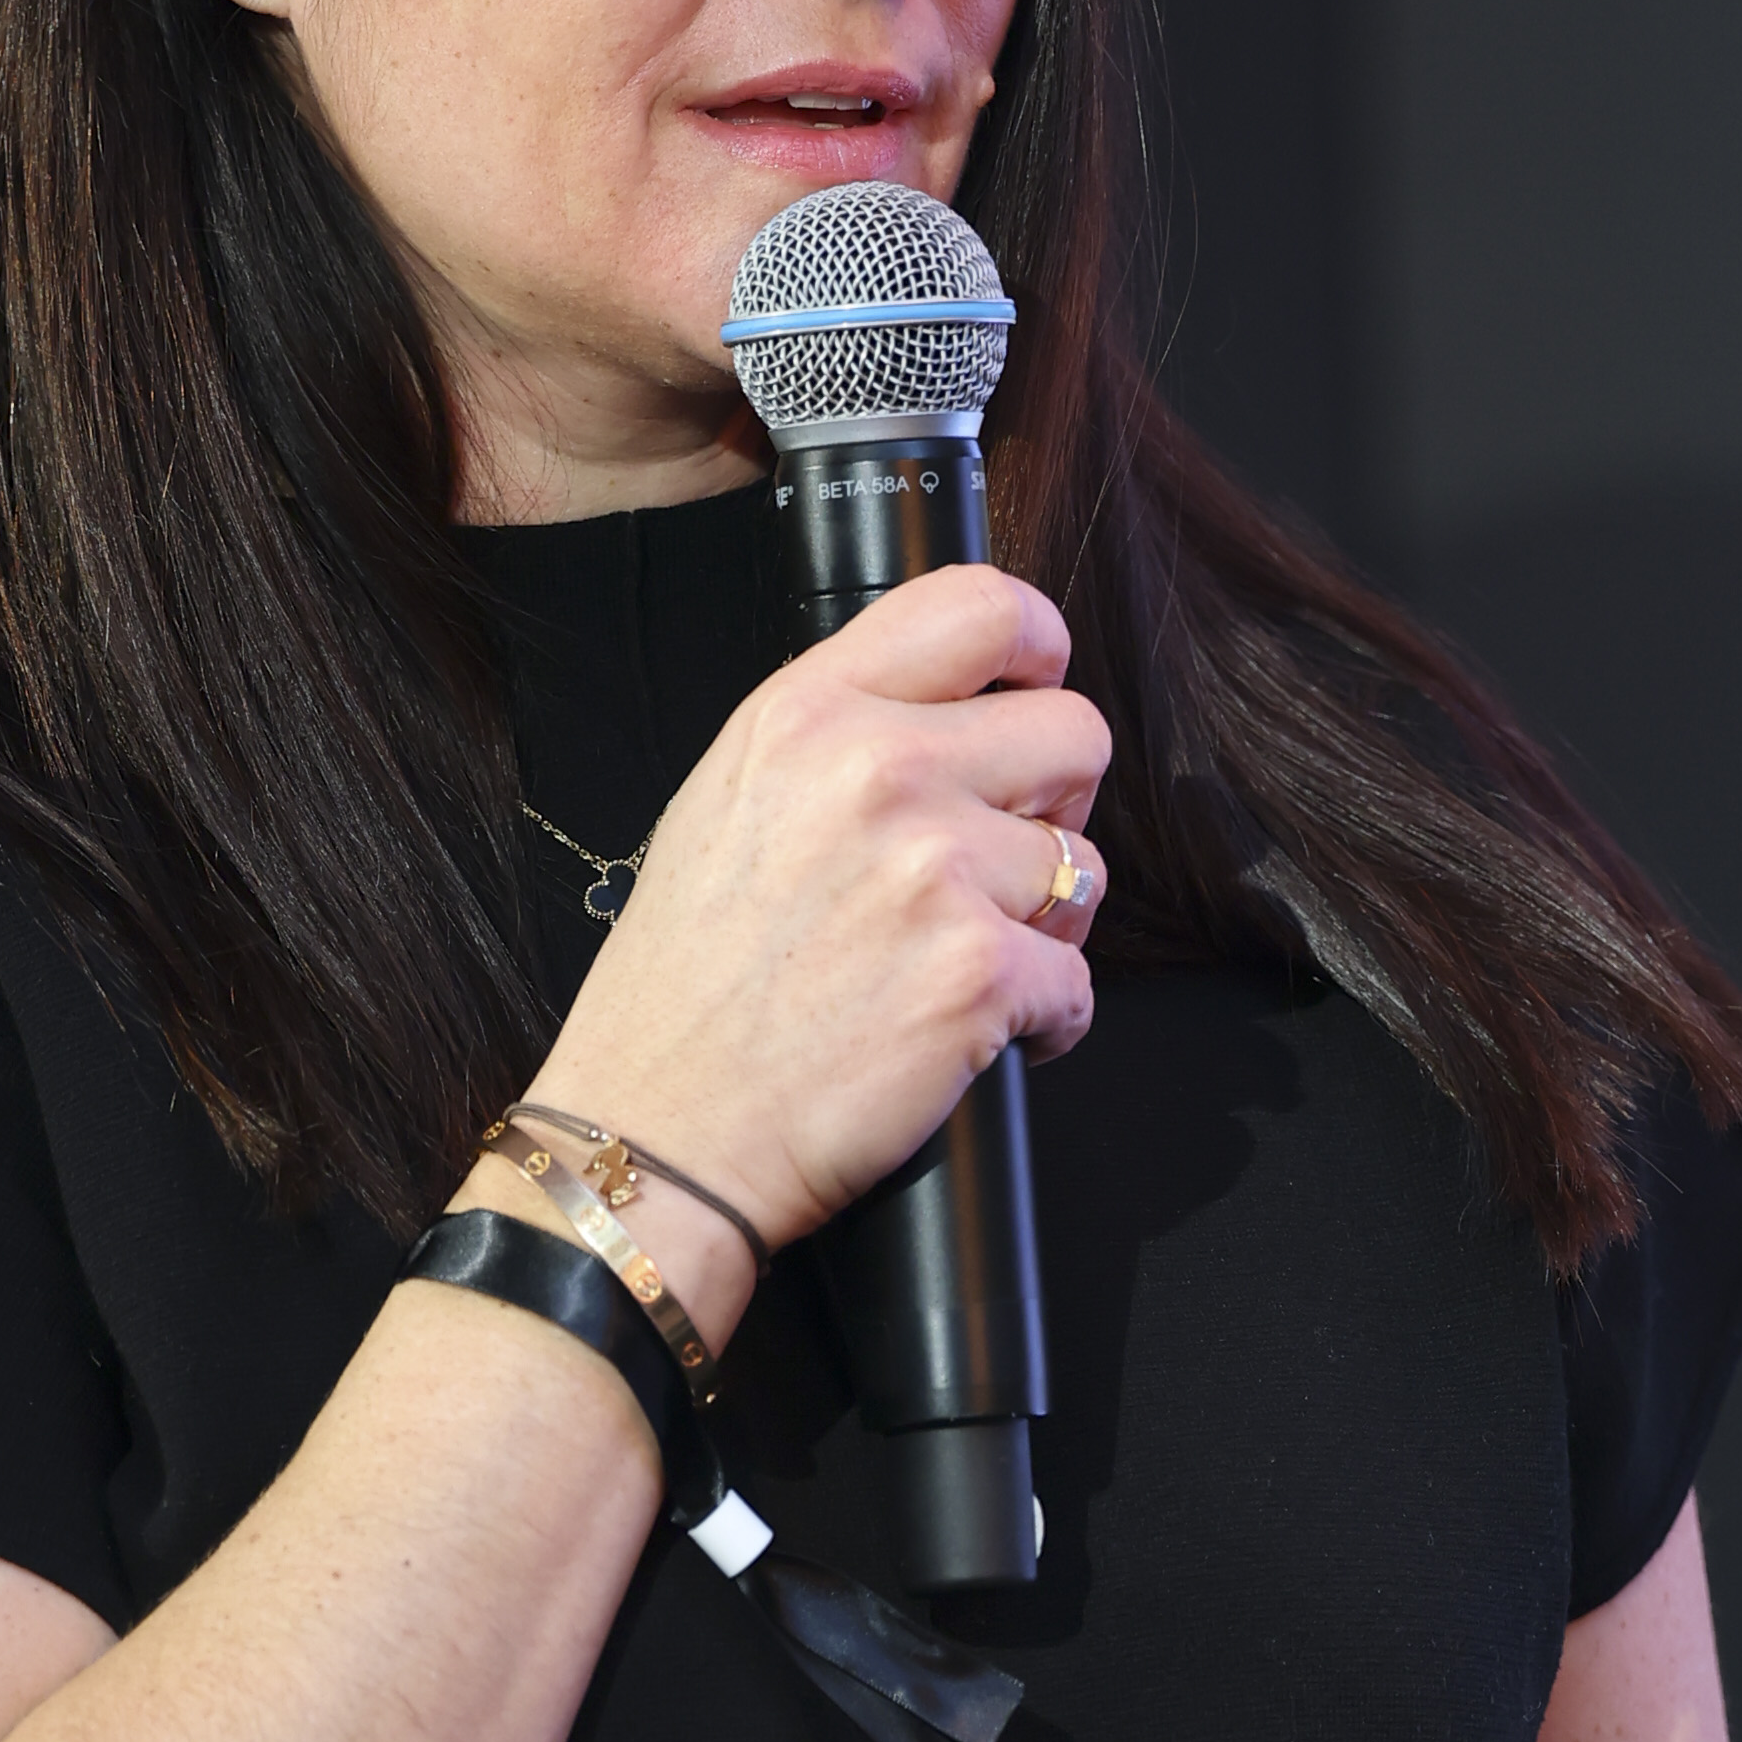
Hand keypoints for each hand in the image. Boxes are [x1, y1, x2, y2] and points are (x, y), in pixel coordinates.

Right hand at [526, 563, 1107, 1275]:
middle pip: (1075, 731)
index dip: (1039, 647)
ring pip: (1083, 864)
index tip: (1035, 691)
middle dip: (1057, 804)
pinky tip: (978, 1036)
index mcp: (810, 713)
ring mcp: (934, 870)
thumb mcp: (728, 804)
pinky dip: (1046, 1021)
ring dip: (1047, 922)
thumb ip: (842, 739)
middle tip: (1002, 862)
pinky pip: (1078, 983)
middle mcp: (876, 771)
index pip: (981, 606)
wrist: (658, 1135)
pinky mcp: (977, 975)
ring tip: (968, 962)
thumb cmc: (685, 992)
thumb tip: (960, 722)